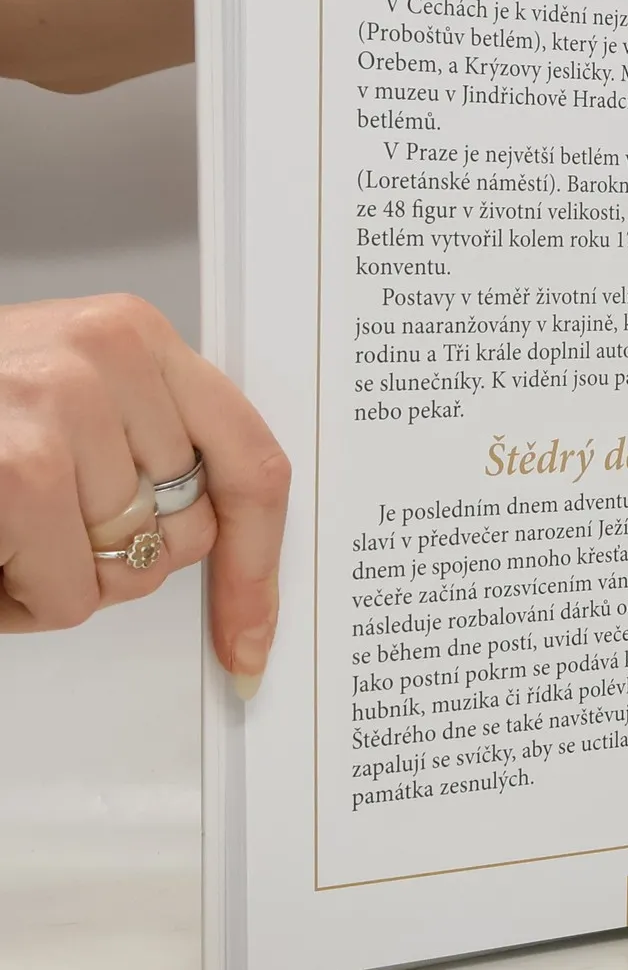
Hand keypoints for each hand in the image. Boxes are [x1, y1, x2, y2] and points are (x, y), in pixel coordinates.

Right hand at [0, 295, 290, 694]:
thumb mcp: (62, 405)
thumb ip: (144, 446)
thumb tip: (215, 544)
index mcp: (132, 335)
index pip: (250, 459)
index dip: (260, 561)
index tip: (254, 634)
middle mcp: (106, 354)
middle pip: (189, 529)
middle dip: (123, 560)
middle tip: (44, 532)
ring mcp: (58, 405)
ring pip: (128, 570)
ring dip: (62, 580)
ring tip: (2, 532)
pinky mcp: (17, 470)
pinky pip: (69, 596)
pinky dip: (23, 603)